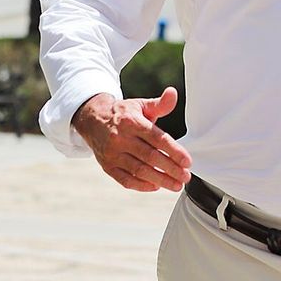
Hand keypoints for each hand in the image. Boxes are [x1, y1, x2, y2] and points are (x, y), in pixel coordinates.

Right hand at [72, 88, 192, 192]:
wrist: (93, 121)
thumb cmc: (124, 114)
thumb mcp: (141, 105)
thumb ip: (159, 104)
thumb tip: (172, 93)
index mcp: (132, 122)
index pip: (157, 138)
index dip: (173, 151)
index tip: (188, 162)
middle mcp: (121, 138)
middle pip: (149, 156)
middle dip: (170, 169)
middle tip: (186, 177)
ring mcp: (112, 154)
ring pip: (139, 170)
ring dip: (159, 179)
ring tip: (176, 185)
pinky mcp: (107, 166)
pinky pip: (125, 179)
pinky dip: (141, 185)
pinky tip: (156, 186)